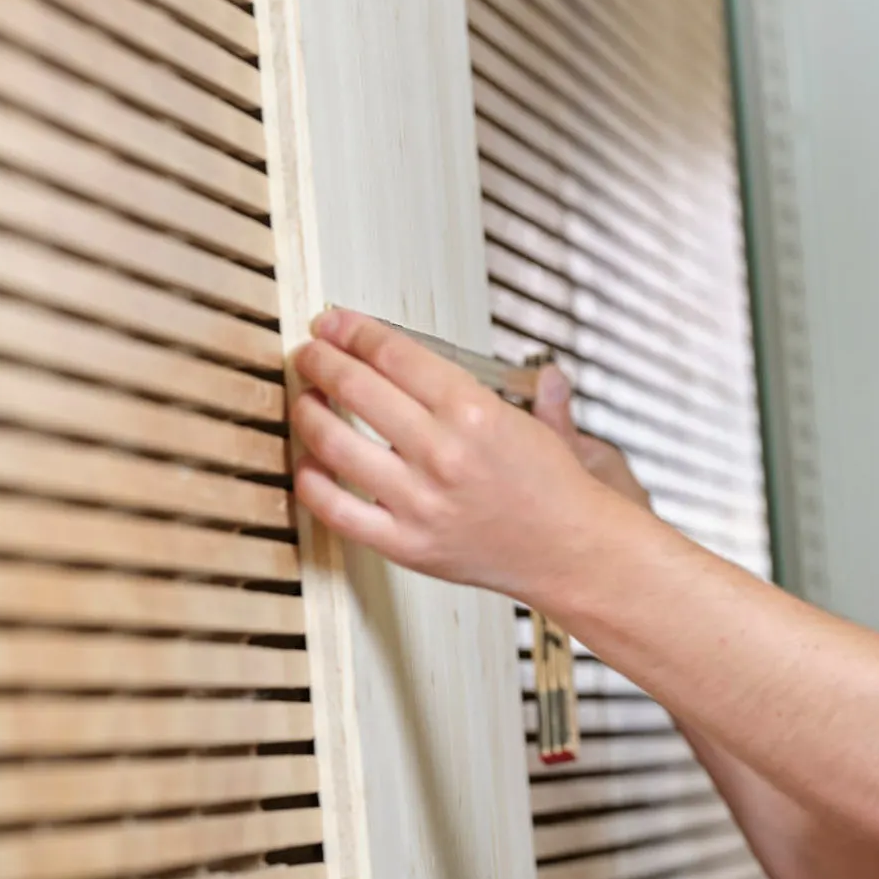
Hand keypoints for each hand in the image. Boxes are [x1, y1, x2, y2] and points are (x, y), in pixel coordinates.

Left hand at [287, 309, 642, 602]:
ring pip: (332, 442)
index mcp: (473, 412)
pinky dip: (310, 480)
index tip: (332, 324)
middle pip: (355, 387)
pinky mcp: (405, 543)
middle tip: (310, 353)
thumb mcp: (547, 424)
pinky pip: (335, 509)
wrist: (572, 553)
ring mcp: (419, 500)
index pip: (392, 353)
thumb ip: (534, 393)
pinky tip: (309, 463)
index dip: (352, 330)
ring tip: (305, 400)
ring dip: (307, 411)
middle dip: (320, 360)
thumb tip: (542, 372)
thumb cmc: (557, 492)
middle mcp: (442, 452)